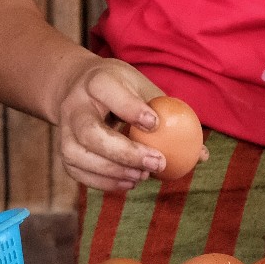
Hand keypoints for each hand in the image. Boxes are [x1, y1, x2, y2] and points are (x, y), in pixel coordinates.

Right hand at [50, 57, 201, 191]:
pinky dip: (104, 182)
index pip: (107, 91)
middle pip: (90, 132)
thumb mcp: (140, 86)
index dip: (130, 108)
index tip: (155, 124)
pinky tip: (129, 183)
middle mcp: (74, 105)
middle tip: (157, 163)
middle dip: (124, 152)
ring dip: (113, 171)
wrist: (77, 87)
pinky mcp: (63, 151)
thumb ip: (168, 114)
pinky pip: (77, 171)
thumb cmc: (120, 88)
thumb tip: (202, 153)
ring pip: (78, 155)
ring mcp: (64, 130)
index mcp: (96, 80)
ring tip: (143, 176)